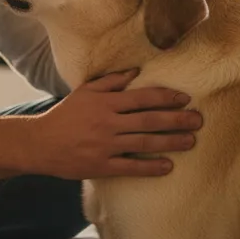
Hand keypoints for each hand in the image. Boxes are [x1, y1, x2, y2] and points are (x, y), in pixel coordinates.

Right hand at [29, 69, 201, 178]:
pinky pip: (130, 167)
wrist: (40, 143)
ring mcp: (105, 145)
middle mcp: (107, 122)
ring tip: (191, 141)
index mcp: (105, 102)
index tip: (185, 98)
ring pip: (144, 143)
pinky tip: (168, 167)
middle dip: (176, 119)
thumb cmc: (65, 115)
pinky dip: (150, 167)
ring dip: (170, 142)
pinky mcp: (101, 166)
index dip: (165, 97)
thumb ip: (110, 81)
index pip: (141, 97)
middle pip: (148, 120)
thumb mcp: (85, 92)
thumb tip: (136, 71)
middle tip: (199, 120)